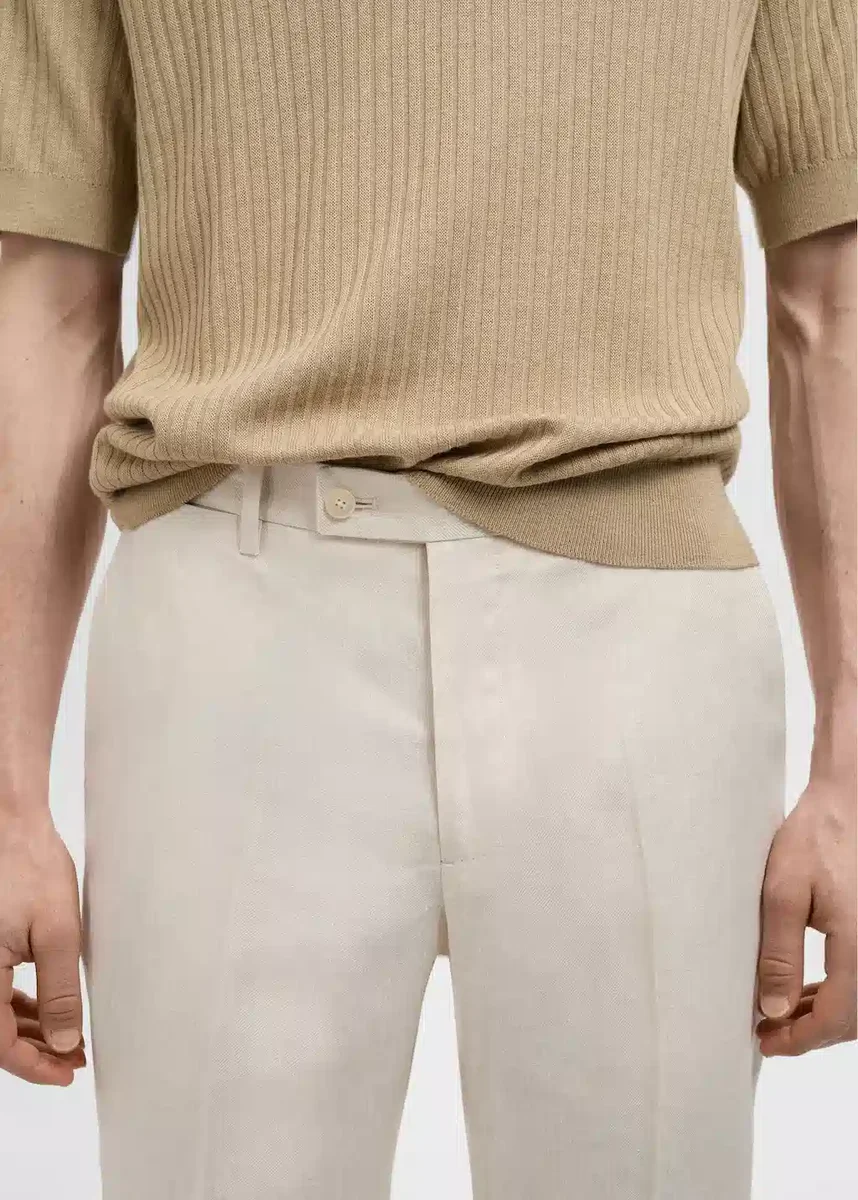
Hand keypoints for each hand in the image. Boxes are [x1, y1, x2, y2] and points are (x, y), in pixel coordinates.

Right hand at [0, 811, 86, 1084]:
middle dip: (35, 1051)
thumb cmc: (30, 866)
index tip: (67, 1074)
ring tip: (69, 1039)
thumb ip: (61, 992)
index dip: (34, 1066)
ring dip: (29, 1030)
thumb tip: (65, 1041)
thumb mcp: (57, 932)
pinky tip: (48, 1011)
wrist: (11, 823)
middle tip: (74, 1060)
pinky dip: (19, 1005)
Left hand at [756, 778, 856, 1055]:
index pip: (836, 1018)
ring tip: (779, 1016)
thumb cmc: (815, 838)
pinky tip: (805, 992)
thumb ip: (780, 953)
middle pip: (852, 1019)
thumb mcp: (782, 892)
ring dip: (823, 1016)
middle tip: (768, 1034)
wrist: (848, 804)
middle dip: (811, 1032)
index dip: (801, 1038)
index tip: (767, 1042)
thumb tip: (774, 1009)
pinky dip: (837, 994)